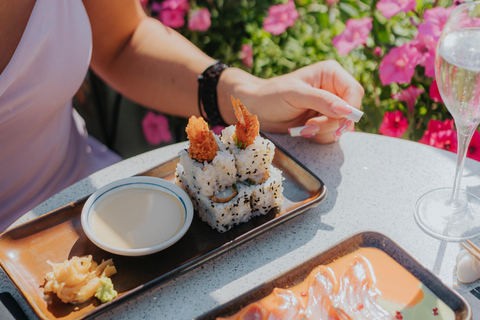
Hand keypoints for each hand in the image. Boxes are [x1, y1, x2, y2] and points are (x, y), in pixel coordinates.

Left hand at [246, 60, 363, 142]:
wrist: (256, 110)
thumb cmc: (272, 95)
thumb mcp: (296, 94)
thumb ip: (322, 100)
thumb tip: (346, 110)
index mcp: (331, 73)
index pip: (355, 92)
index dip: (350, 108)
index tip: (338, 120)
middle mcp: (334, 89)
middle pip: (350, 112)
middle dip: (332, 123)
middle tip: (309, 126)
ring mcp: (330, 107)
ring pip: (342, 126)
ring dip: (323, 131)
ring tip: (302, 128)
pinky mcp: (323, 121)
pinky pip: (332, 134)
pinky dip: (319, 136)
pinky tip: (303, 130)